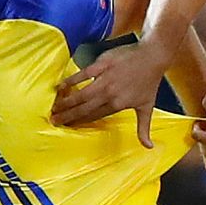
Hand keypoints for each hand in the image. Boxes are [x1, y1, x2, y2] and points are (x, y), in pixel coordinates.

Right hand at [51, 40, 170, 147]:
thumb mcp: (147, 106)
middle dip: (68, 116)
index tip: (67, 127)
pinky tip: (61, 86)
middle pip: (84, 108)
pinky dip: (71, 80)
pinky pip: (82, 74)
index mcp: (117, 105)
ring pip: (81, 94)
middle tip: (54, 120)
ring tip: (54, 107)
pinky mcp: (102, 65)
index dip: (79, 122)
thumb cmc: (149, 82)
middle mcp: (109, 94)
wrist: (152, 57)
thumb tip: (148, 147)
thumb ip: (143, 128)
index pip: (94, 116)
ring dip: (66, 101)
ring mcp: (105, 79)